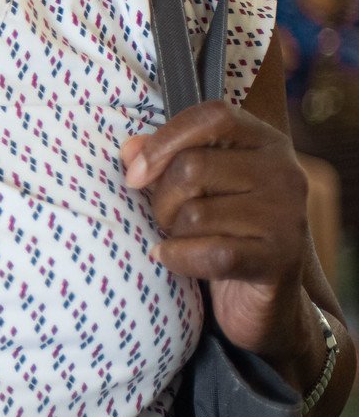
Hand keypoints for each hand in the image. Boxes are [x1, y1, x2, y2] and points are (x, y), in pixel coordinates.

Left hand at [123, 101, 322, 386]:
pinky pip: (209, 252)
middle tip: (167, 219)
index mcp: (265, 143)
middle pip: (192, 167)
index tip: (134, 173)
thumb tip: (129, 148)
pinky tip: (173, 258)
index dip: (165, 140)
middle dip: (162, 199)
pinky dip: (178, 258)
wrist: (265, 300)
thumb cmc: (222, 229)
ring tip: (184, 239)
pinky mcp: (280, 259)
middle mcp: (285, 173)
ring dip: (173, 231)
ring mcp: (287, 216)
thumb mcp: (194, 188)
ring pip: (194, 212)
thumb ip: (163, 160)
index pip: (212, 117)